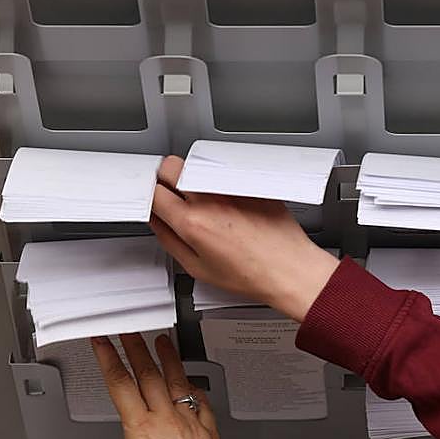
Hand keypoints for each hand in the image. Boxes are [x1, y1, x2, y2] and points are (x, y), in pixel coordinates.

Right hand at [93, 333, 238, 438]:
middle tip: (129, 332)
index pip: (120, 384)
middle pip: (148, 373)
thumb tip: (137, 434)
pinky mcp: (209, 429)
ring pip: (177, 380)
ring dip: (167, 357)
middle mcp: (167, 419)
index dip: (109, 359)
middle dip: (135, 347)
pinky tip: (190, 381)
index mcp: (141, 430)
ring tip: (162, 341)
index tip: (103, 343)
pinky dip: (193, 387)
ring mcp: (190, 421)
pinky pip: (200, 400)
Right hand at [149, 155, 338, 322]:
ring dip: (191, 176)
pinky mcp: (249, 183)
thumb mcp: (198, 268)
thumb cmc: (253, 273)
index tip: (152, 199)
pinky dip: (217, 180)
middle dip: (164, 177)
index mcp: (193, 222)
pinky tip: (226, 199)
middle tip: (171, 193)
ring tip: (200, 198)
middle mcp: (211, 198)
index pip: (153, 191)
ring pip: (197, 165)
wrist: (291, 268)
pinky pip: (223, 171)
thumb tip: (156, 222)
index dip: (148, 194)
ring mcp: (232, 187)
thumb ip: (169, 240)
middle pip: (171, 166)